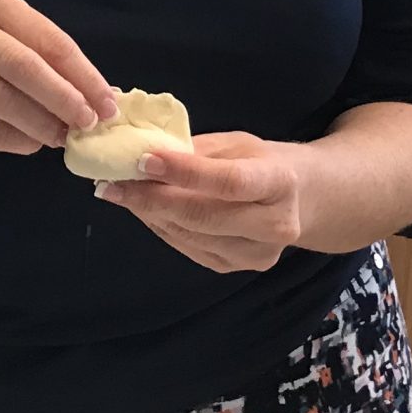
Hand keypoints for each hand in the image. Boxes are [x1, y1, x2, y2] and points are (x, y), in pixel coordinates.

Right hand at [0, 0, 118, 154]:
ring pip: (1, 98)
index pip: (50, 40)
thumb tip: (105, 98)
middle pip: (22, 65)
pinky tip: (33, 145)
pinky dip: (14, 140)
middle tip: (88, 123)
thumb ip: (57, 66)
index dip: (84, 75)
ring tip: (63, 138)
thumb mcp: (20, 45)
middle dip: (62, 97)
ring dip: (40, 123)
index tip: (108, 104)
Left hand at [95, 130, 309, 274]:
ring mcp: (256, 254)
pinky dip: (161, 226)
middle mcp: (276, 225)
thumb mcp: (237, 144)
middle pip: (205, 216)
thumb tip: (142, 152)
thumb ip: (196, 150)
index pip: (229, 182)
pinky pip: (188, 248)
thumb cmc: (261, 162)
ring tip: (120, 192)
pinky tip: (144, 209)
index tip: (143, 161)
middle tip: (113, 182)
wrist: (298, 199)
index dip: (184, 172)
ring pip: (191, 235)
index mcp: (281, 183)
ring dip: (149, 213)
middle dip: (152, 198)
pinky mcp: (236, 268)